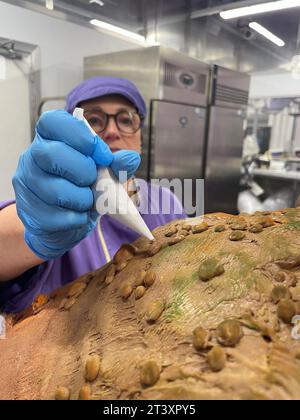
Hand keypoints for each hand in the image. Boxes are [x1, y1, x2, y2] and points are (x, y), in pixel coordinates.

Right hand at [12, 110, 139, 260]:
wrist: (64, 223)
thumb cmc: (83, 188)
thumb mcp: (104, 173)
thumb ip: (117, 164)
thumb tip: (130, 159)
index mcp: (49, 138)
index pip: (52, 122)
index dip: (79, 135)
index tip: (102, 154)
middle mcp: (32, 157)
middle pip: (51, 154)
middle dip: (82, 170)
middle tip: (94, 180)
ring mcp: (26, 185)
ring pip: (55, 190)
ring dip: (82, 199)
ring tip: (88, 201)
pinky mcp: (29, 212)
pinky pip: (56, 216)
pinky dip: (76, 218)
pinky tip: (79, 215)